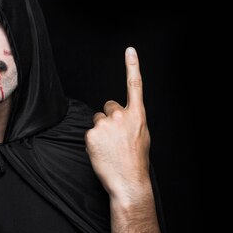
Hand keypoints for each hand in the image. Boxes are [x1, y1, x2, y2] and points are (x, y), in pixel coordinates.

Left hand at [85, 47, 151, 201]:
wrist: (128, 183)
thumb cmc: (136, 161)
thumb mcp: (142, 136)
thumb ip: (132, 120)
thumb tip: (123, 115)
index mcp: (137, 115)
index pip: (135, 85)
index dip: (132, 66)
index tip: (130, 50)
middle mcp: (121, 115)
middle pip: (108, 107)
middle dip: (110, 119)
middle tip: (116, 139)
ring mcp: (105, 124)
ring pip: (98, 120)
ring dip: (101, 131)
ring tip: (110, 148)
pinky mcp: (91, 133)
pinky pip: (90, 132)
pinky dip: (93, 141)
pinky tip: (102, 152)